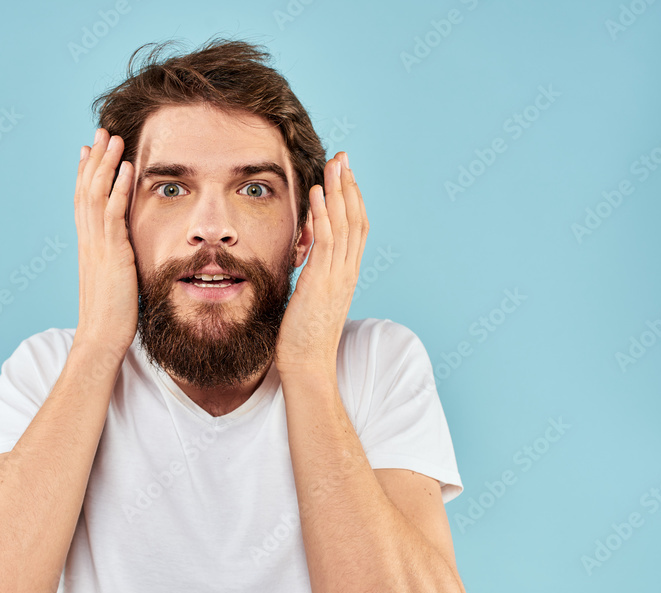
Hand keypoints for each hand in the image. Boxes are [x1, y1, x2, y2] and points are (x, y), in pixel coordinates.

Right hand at [71, 128, 137, 355]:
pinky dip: (119, 188)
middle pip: (87, 189)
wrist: (101, 337)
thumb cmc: (112, 315)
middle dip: (94, 158)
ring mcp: (97, 245)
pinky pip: (114, 214)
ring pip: (97, 195)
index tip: (88, 149)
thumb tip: (124, 254)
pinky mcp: (111, 253)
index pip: (83, 200)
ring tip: (114, 138)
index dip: (85, 173)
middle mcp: (88, 240)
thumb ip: (117, 261)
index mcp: (88, 245)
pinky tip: (126, 169)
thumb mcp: (114, 280)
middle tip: (101, 131)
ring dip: (106, 164)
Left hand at [275, 152, 368, 375]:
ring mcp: (338, 276)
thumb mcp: (310, 299)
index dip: (352, 199)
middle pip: (356, 218)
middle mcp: (347, 271)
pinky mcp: (322, 282)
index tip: (345, 175)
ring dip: (338, 190)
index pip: (356, 228)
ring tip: (333, 163)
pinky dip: (323, 214)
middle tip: (343, 157)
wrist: (308, 366)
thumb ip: (313, 275)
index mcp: (346, 275)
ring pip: (344, 224)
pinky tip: (317, 193)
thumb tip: (306, 255)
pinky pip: (326, 241)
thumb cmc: (304, 339)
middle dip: (349, 185)